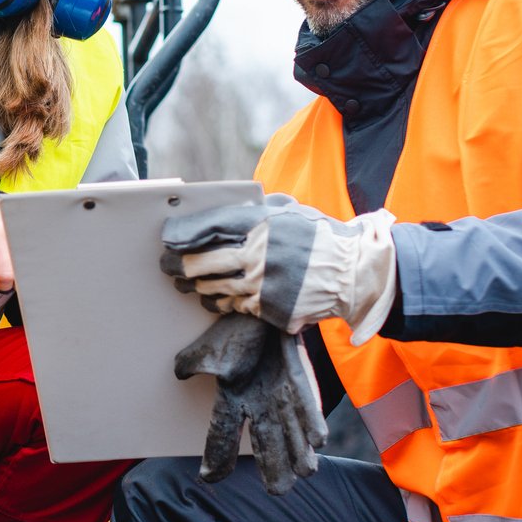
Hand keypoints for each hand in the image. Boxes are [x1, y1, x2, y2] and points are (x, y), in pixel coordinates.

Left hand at [161, 200, 398, 341]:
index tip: (169, 238)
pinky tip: (214, 299)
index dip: (185, 234)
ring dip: (198, 287)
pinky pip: (234, 306)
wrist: (353, 273)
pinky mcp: (268, 308)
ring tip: (189, 284)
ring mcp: (262, 285)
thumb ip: (255, 214)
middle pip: (203, 263)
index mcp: (262, 226)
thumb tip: (219, 218)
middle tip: (169, 267)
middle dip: (180, 266)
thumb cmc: (320, 239)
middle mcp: (258, 255)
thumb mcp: (289, 213)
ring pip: (215, 289)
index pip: (210, 227)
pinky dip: (221, 302)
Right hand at [172, 314, 326, 494]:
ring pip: (291, 430)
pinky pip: (307, 404)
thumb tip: (181, 374)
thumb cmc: (235, 330)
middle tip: (278, 491)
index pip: (220, 433)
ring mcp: (282, 394)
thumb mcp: (208, 349)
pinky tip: (319, 440)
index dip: (216, 455)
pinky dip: (311, 421)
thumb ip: (192, 364)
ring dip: (299, 452)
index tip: (210, 477)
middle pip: (265, 441)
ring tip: (306, 472)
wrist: (264, 307)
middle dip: (273, 466)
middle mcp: (259, 404)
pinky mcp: (300, 381)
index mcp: (232, 400)